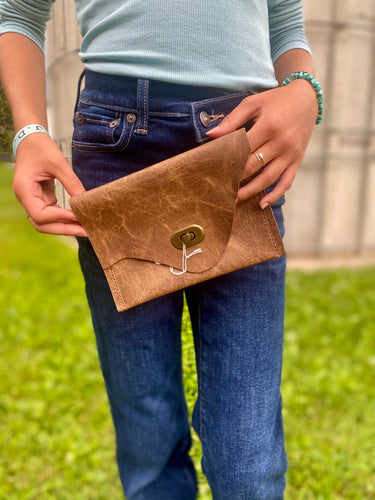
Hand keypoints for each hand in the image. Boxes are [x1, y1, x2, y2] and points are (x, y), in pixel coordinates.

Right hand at [12, 133, 86, 235]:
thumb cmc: (41, 147)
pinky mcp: (42, 199)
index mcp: (24, 190)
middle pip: (43, 224)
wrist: (32, 139)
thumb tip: (86, 201)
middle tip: (87, 231)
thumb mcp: (58, 163)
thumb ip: (72, 183)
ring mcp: (33, 200)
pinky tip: (79, 219)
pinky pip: (52, 214)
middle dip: (65, 229)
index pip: (40, 215)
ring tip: (85, 228)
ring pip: (47, 222)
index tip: (78, 216)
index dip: (60, 218)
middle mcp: (26, 198)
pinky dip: (65, 218)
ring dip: (65, 227)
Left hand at [207, 80, 317, 207]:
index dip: (229, 161)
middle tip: (221, 189)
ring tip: (235, 200)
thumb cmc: (276, 100)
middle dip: (237, 179)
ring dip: (251, 191)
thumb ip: (232, 120)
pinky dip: (275, 194)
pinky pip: (287, 181)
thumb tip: (211, 135)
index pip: (244, 149)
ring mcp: (290, 153)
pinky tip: (262, 204)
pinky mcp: (297, 160)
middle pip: (254, 166)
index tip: (216, 171)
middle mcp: (281, 142)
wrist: (306, 99)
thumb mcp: (253, 103)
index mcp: (269, 126)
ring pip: (269, 178)